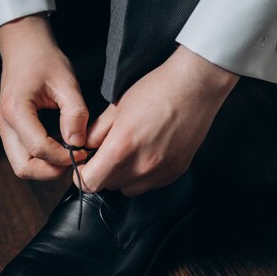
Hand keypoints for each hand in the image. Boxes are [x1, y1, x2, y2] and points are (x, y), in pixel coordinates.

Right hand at [0, 14, 88, 179]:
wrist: (24, 46)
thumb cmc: (44, 60)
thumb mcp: (66, 82)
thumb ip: (74, 114)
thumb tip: (78, 144)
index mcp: (16, 110)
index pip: (39, 149)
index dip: (64, 156)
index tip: (84, 151)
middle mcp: (5, 123)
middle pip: (23, 167)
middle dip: (51, 171)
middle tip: (74, 161)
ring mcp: (5, 129)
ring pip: (21, 166)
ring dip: (46, 168)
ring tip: (69, 156)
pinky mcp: (11, 130)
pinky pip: (24, 155)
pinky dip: (42, 160)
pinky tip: (60, 149)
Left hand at [75, 45, 238, 195]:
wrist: (194, 86)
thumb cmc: (156, 90)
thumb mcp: (116, 107)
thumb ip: (96, 133)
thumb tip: (84, 147)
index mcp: (122, 147)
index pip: (90, 182)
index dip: (82, 175)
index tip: (85, 165)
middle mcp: (142, 165)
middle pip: (108, 186)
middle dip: (103, 172)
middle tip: (108, 152)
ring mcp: (161, 171)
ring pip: (129, 189)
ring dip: (123, 177)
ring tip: (130, 153)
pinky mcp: (176, 171)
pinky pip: (150, 185)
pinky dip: (144, 176)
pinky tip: (148, 153)